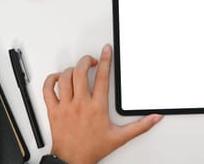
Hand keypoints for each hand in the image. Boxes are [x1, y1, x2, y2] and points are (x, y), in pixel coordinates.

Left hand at [43, 44, 162, 163]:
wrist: (71, 160)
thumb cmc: (92, 148)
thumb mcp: (120, 137)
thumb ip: (140, 126)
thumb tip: (155, 118)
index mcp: (97, 107)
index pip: (102, 77)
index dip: (105, 60)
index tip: (106, 50)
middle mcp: (80, 104)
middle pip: (80, 72)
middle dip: (86, 61)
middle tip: (91, 60)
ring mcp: (65, 106)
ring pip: (65, 78)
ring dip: (71, 69)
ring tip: (77, 69)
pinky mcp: (53, 111)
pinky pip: (48, 90)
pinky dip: (51, 80)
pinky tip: (58, 79)